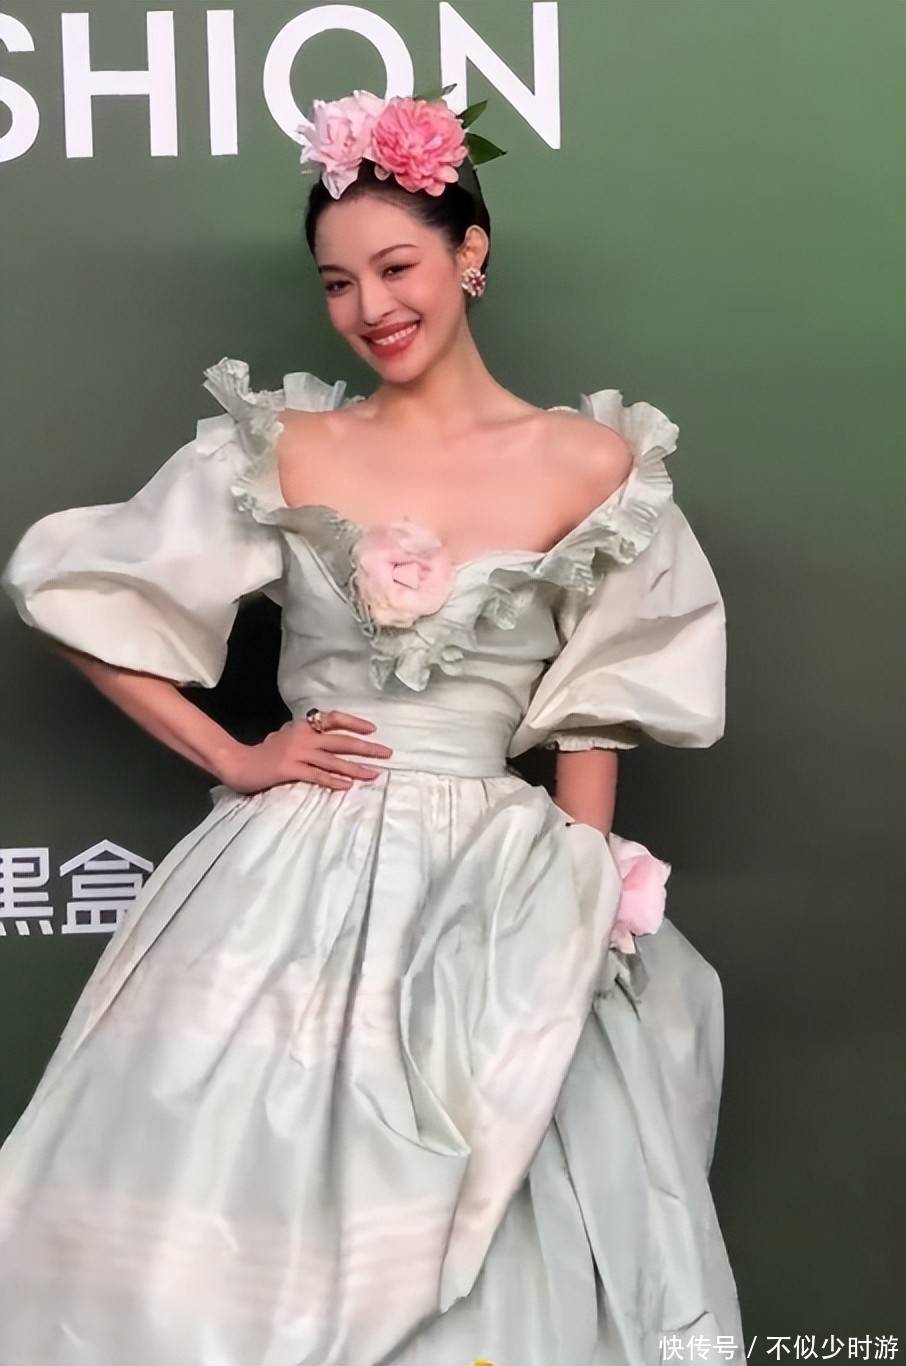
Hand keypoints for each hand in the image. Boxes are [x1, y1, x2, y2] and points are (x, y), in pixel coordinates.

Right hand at [216, 710, 393, 794]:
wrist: (239, 763)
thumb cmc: (262, 752)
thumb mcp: (284, 735)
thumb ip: (302, 734)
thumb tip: (317, 731)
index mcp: (303, 727)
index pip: (334, 719)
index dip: (354, 723)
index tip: (372, 730)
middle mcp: (303, 737)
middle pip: (341, 740)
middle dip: (366, 747)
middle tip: (387, 753)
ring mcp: (297, 753)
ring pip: (333, 760)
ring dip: (356, 768)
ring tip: (374, 774)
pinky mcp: (290, 770)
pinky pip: (317, 775)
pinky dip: (333, 780)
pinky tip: (347, 786)